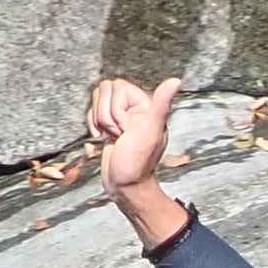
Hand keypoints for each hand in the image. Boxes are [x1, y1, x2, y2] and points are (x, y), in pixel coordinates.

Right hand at [84, 73, 185, 245]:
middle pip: (103, 91)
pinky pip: (92, 113)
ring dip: (98, 121)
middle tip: (119, 134)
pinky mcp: (108, 126)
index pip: (116, 86)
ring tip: (113, 137)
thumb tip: (176, 81)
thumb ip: (161, 104)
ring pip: (96, 101)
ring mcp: (119, 117)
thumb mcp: (150, 130)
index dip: (116, 109)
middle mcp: (132, 108)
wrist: (125, 186)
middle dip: (105, 115)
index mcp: (145, 104)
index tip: (126, 128)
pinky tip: (104, 139)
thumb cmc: (138, 163)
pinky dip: (92, 126)